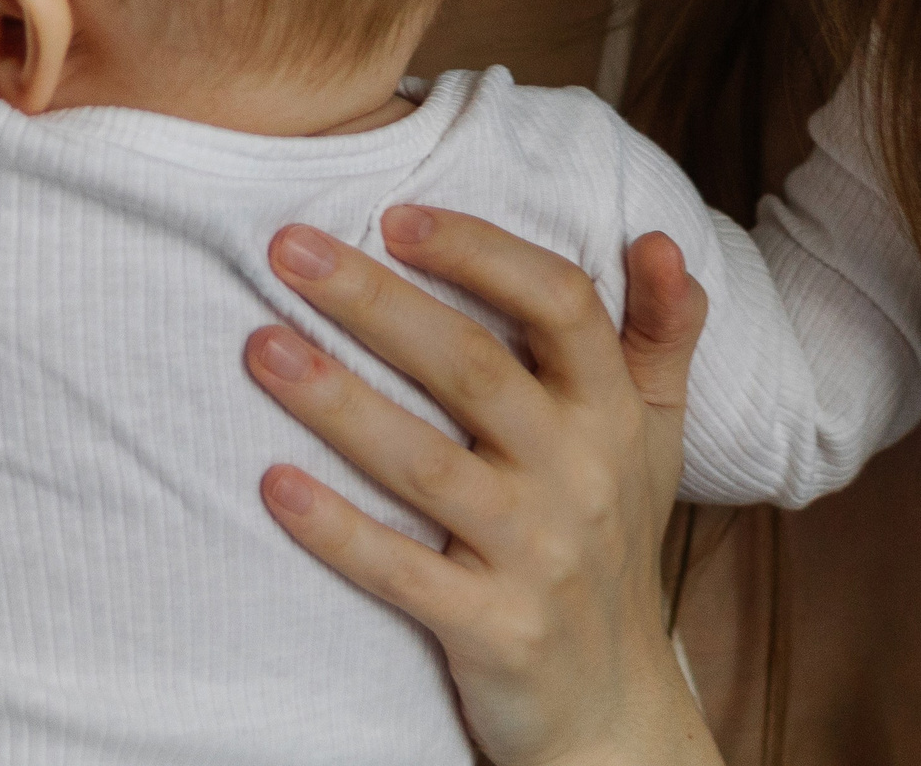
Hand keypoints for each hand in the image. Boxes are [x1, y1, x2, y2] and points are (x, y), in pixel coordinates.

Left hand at [245, 211, 719, 765]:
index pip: (560, 303)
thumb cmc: (612, 534)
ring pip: (427, 465)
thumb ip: (660, 332)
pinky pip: (405, 574)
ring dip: (339, 402)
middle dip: (375, 301)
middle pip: (472, 368)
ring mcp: (538, 555)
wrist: (615, 704)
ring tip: (260, 346)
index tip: (395, 215)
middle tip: (286, 249)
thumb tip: (657, 239)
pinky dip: (340, 532)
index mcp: (612, 411)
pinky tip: (274, 485)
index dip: (479, 252)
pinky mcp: (494, 629)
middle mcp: (580, 473)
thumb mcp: (654, 433)